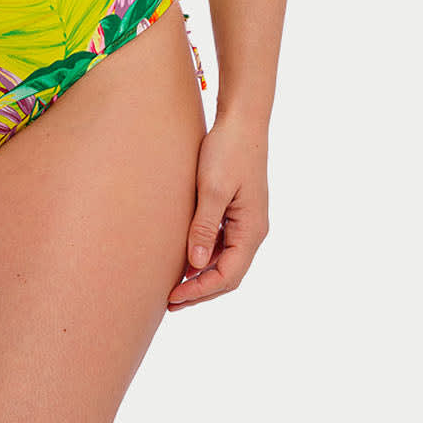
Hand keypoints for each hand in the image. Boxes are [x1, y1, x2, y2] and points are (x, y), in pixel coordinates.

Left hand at [167, 113, 268, 309]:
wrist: (242, 120)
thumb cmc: (227, 151)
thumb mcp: (213, 190)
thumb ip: (205, 228)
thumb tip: (196, 264)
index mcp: (251, 230)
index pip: (228, 276)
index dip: (201, 291)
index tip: (174, 298)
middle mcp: (253, 230)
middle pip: (228, 274)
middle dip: (201, 290)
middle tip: (170, 302)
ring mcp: (246, 221)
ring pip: (225, 260)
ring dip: (201, 275)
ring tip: (174, 287)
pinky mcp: (236, 210)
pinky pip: (222, 244)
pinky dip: (204, 256)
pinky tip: (184, 258)